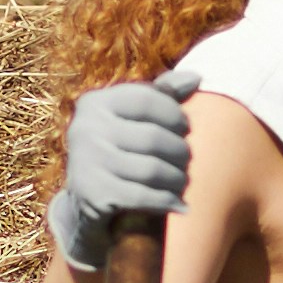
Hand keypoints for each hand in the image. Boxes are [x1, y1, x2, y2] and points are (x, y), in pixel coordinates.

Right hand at [46, 75, 194, 267]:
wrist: (85, 202)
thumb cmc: (119, 150)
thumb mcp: (133, 118)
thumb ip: (162, 94)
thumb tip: (197, 78)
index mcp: (95, 103)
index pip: (148, 99)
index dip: (175, 114)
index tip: (186, 129)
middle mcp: (85, 129)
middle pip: (153, 137)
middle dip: (180, 151)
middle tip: (187, 161)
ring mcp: (86, 163)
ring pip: (151, 170)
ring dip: (177, 179)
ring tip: (184, 181)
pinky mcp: (91, 195)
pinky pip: (142, 197)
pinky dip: (166, 201)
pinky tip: (179, 205)